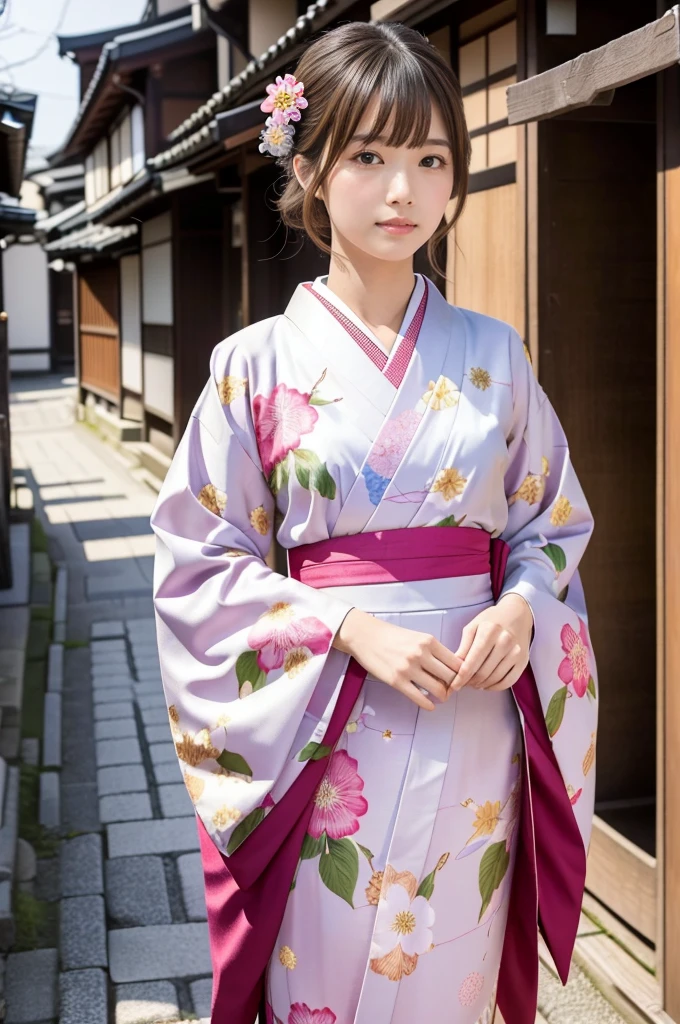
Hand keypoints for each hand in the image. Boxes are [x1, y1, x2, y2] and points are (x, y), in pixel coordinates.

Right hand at [333, 608, 462, 710]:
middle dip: (454, 686)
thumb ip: (433, 651)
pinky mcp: (396, 681)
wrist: (365, 635)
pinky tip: (430, 705)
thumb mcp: (417, 637)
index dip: (462, 673)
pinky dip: (428, 704)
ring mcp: (409, 668)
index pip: (456, 662)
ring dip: (443, 696)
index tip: (460, 678)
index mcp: (429, 641)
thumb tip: (450, 669)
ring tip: (441, 696)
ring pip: (438, 689)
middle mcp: (421, 654)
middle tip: (452, 689)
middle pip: (450, 677)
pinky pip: (419, 698)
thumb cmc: (393, 636)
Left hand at [451, 594, 532, 691]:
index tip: (454, 686)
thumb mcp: (473, 627)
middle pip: (483, 672)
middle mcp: (504, 642)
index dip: (461, 677)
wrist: (517, 614)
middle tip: (463, 683)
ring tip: (474, 683)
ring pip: (495, 678)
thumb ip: (464, 647)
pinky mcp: (523, 660)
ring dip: (482, 685)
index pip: (472, 662)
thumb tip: (455, 668)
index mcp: (488, 632)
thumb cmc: (491, 620)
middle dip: (470, 682)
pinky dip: (495, 687)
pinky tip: (487, 684)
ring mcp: (516, 652)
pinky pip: (508, 681)